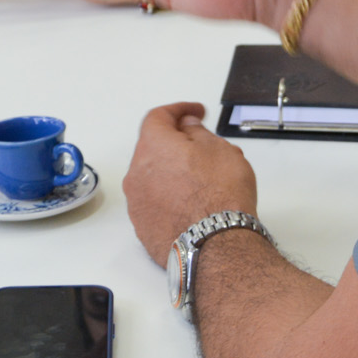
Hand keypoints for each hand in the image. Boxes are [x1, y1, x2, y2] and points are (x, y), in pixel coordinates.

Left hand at [124, 102, 258, 263]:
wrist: (215, 246)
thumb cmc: (220, 195)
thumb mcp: (220, 150)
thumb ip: (198, 133)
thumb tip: (187, 127)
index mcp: (153, 146)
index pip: (158, 117)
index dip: (179, 110)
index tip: (196, 113)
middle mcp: (136, 172)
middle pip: (152, 148)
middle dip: (175, 143)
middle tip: (201, 147)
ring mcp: (137, 202)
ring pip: (152, 177)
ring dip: (171, 172)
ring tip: (201, 180)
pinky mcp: (142, 227)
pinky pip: (154, 202)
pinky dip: (169, 196)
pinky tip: (191, 203)